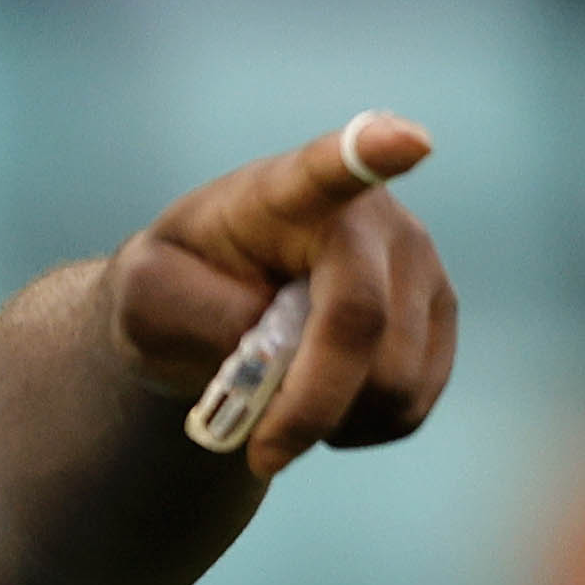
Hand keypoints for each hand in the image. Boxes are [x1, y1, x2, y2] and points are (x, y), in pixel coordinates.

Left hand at [104, 112, 458, 475]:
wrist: (207, 313)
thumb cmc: (174, 293)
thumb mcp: (144, 300)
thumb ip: (192, 312)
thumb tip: (269, 341)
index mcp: (286, 191)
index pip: (331, 168)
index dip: (372, 152)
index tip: (407, 140)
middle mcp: (369, 214)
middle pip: (360, 322)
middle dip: (307, 405)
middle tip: (256, 444)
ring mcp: (417, 260)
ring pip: (394, 379)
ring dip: (332, 420)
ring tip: (285, 400)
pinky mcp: (440, 313)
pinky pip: (413, 404)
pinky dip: (361, 430)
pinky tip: (326, 406)